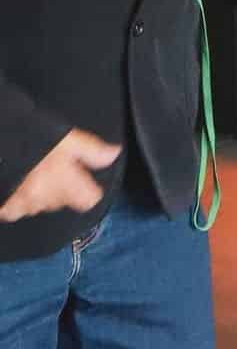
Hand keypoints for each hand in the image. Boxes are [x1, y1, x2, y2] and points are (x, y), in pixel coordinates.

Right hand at [0, 128, 120, 221]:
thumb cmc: (30, 140)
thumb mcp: (68, 139)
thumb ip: (92, 151)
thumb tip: (114, 154)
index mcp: (64, 183)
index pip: (89, 200)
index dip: (90, 190)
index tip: (88, 183)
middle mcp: (44, 199)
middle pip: (62, 201)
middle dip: (60, 187)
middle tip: (52, 166)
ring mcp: (22, 206)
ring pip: (39, 204)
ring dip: (38, 193)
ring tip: (31, 171)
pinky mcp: (3, 209)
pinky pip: (14, 209)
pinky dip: (16, 198)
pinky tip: (16, 181)